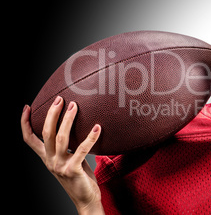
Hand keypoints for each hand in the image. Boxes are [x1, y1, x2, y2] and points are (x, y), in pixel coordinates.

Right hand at [21, 96, 104, 214]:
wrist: (85, 199)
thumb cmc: (80, 177)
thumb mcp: (69, 159)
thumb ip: (68, 146)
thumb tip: (77, 126)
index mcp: (47, 157)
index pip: (29, 139)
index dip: (25, 123)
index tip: (27, 107)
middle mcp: (50, 161)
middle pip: (45, 133)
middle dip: (51, 114)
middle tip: (59, 99)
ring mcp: (60, 165)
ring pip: (60, 138)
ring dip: (67, 120)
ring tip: (74, 106)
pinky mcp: (73, 170)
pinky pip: (82, 150)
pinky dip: (90, 138)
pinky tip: (97, 127)